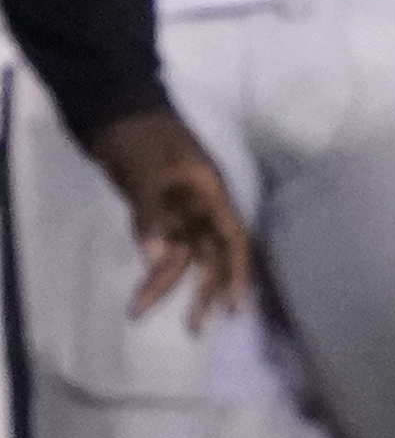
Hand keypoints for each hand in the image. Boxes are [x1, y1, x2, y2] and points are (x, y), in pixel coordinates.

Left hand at [84, 107, 250, 328]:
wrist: (114, 108)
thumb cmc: (141, 135)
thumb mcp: (147, 172)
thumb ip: (151, 216)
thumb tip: (154, 260)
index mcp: (210, 193)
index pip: (233, 240)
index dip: (237, 275)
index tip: (234, 308)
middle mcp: (200, 205)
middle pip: (210, 255)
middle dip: (203, 291)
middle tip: (192, 329)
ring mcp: (177, 208)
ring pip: (181, 254)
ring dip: (165, 283)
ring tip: (140, 312)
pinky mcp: (155, 210)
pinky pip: (161, 243)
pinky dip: (152, 265)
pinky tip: (141, 286)